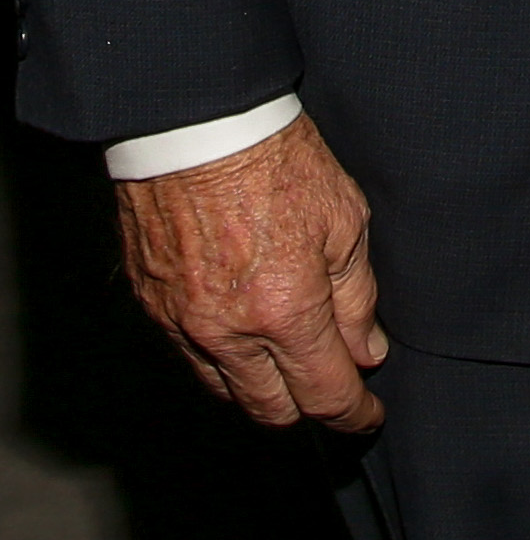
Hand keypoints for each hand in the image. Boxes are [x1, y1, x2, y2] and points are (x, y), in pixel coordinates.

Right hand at [116, 110, 385, 431]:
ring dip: (262, 388)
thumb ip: (356, 294)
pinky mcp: (153, 307)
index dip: (352, 414)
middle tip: (331, 386)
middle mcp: (229, 332)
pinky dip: (222, 360)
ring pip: (227, 392)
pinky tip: (244, 334)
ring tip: (288, 362)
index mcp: (286, 311)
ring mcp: (183, 324)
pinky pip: (190, 358)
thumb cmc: (276, 157)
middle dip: (308, 408)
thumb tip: (366, 350)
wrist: (196, 124)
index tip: (367, 415)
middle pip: (272, 411)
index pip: (325, 394)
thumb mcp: (344, 216)